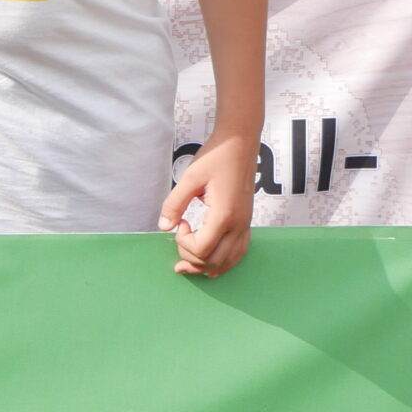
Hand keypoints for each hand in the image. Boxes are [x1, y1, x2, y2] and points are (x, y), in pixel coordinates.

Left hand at [160, 132, 256, 277]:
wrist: (240, 145)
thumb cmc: (215, 158)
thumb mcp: (189, 178)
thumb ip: (174, 204)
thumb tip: (164, 227)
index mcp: (224, 215)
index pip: (203, 249)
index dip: (184, 244)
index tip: (180, 224)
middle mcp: (239, 225)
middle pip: (215, 261)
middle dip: (192, 259)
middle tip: (179, 241)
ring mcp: (245, 225)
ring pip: (229, 261)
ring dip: (206, 266)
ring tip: (187, 264)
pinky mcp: (247, 222)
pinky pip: (239, 252)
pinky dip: (224, 262)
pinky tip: (211, 262)